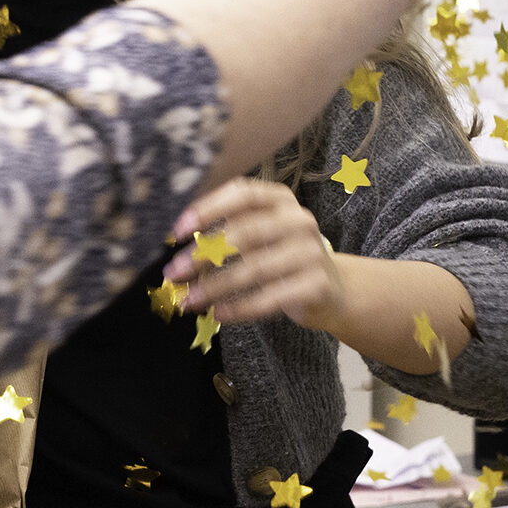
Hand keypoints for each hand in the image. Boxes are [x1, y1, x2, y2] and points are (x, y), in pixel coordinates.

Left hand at [167, 178, 349, 328]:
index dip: (208, 208)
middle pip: (245, 232)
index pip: (242, 193)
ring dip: (216, 286)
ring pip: (255, 268)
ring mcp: (311, 252)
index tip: (178, 231)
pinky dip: (240, 308)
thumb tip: (180, 252)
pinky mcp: (316, 284)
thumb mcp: (260, 235)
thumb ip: (227, 233)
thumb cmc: (283, 257)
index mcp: (280, 199)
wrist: (332, 289)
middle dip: (204, 254)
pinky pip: (270, 298)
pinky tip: (219, 314)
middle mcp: (299, 219)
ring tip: (189, 300)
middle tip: (174, 272)